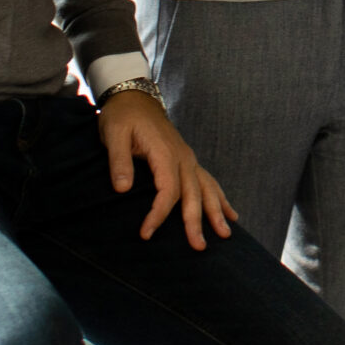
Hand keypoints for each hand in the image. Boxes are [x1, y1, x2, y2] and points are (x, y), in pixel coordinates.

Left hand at [99, 90, 234, 247]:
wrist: (133, 97)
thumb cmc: (122, 116)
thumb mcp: (114, 135)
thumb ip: (119, 161)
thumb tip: (123, 189)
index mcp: (164, 152)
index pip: (167, 191)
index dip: (159, 214)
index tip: (146, 233)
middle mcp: (182, 156)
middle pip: (193, 193)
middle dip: (196, 221)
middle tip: (198, 246)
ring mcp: (187, 157)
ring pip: (206, 187)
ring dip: (216, 211)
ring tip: (225, 234)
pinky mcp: (186, 159)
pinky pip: (207, 180)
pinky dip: (219, 197)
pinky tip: (230, 214)